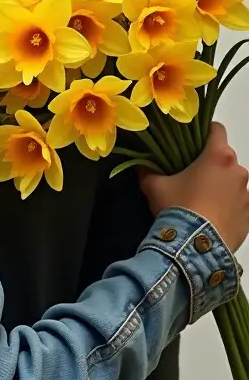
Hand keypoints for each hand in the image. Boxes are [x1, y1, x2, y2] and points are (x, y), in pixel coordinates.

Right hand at [141, 122, 248, 252]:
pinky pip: (239, 205)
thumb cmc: (176, 208)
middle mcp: (238, 171)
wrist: (192, 249)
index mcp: (218, 156)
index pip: (217, 129)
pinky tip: (213, 219)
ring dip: (221, 187)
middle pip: (225, 159)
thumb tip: (141, 163)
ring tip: (203, 204)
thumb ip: (147, 170)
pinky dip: (229, 208)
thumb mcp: (153, 187)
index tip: (193, 143)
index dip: (205, 132)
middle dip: (211, 165)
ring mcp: (247, 194)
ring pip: (233, 183)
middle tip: (192, 179)